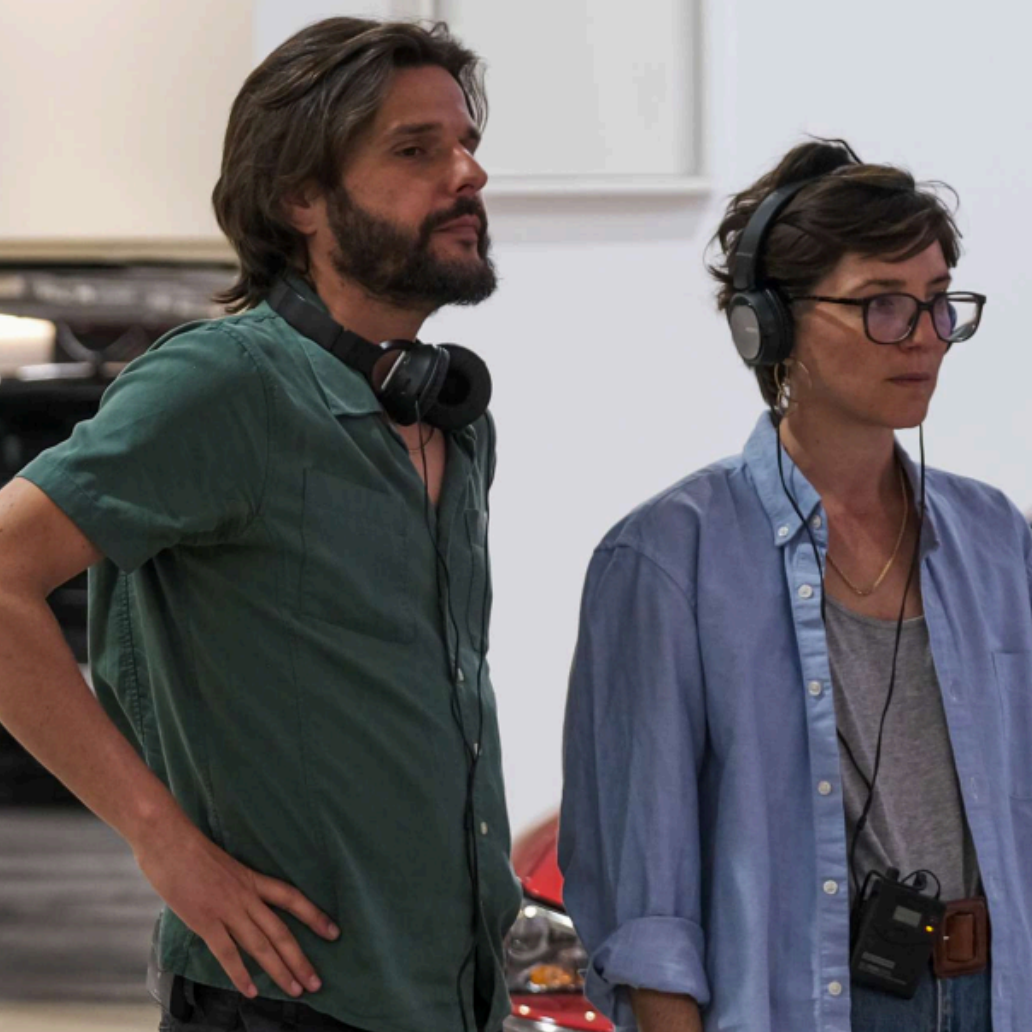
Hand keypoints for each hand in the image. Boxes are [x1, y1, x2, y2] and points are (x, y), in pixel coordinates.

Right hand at [135, 821, 339, 998]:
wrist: (170, 840)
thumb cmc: (192, 849)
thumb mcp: (225, 863)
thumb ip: (235, 884)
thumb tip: (238, 901)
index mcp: (252, 878)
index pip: (292, 897)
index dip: (314, 916)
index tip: (334, 932)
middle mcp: (246, 896)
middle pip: (281, 931)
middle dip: (300, 959)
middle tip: (316, 982)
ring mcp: (227, 909)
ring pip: (260, 945)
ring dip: (279, 971)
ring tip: (295, 990)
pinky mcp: (205, 921)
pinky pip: (227, 952)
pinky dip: (241, 974)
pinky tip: (252, 991)